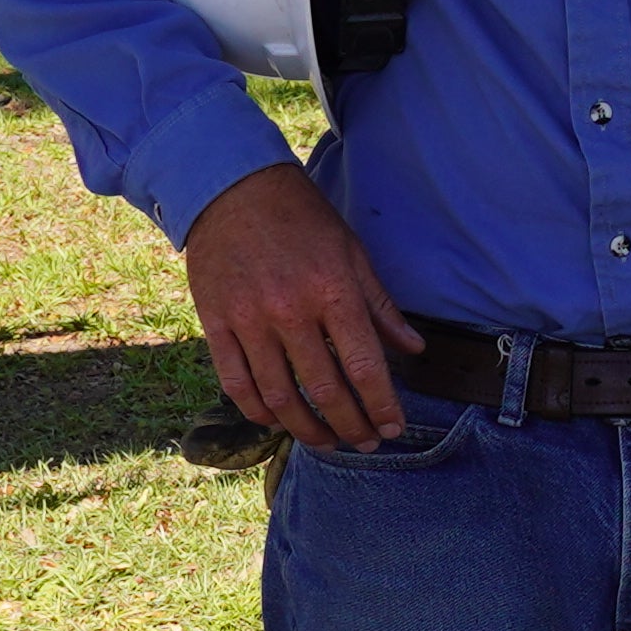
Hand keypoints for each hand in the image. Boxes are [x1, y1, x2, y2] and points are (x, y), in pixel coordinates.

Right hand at [181, 164, 423, 449]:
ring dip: (306, 429)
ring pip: (279, 397)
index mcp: (332, 291)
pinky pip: (236, 383)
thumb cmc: (302, 219)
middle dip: (350, 425)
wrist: (233, 188)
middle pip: (324, 390)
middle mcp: (291, 311)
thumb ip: (381, 307)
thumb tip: (414, 350)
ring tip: (326, 441)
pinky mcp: (216, 323)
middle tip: (365, 442)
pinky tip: (277, 421)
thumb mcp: (352, 253)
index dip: (381, 405)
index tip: (393, 428)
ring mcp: (249, 320)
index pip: (364, 366)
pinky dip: (258, 411)